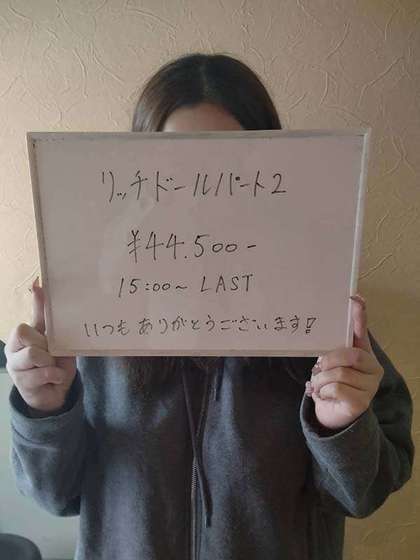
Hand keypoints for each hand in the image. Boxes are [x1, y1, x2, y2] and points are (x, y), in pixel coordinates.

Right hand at [4, 276, 76, 414]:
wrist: (55, 394)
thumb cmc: (55, 365)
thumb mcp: (58, 342)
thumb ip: (48, 318)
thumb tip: (39, 285)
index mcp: (24, 335)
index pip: (30, 314)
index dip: (36, 302)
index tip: (39, 283)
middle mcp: (13, 348)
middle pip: (24, 331)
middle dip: (43, 343)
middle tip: (51, 354)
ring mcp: (15, 365)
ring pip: (32, 353)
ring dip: (49, 361)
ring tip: (54, 367)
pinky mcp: (21, 382)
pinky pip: (41, 373)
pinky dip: (54, 375)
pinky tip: (56, 378)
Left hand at [305, 294, 383, 430]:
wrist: (335, 414)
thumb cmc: (333, 384)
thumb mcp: (332, 364)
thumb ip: (332, 351)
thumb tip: (320, 342)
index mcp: (364, 353)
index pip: (363, 332)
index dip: (359, 315)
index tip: (354, 298)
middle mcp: (373, 368)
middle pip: (351, 355)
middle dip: (329, 361)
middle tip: (319, 368)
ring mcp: (370, 386)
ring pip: (339, 374)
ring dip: (321, 380)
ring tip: (319, 386)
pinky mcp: (362, 403)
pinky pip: (336, 389)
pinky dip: (323, 392)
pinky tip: (325, 396)